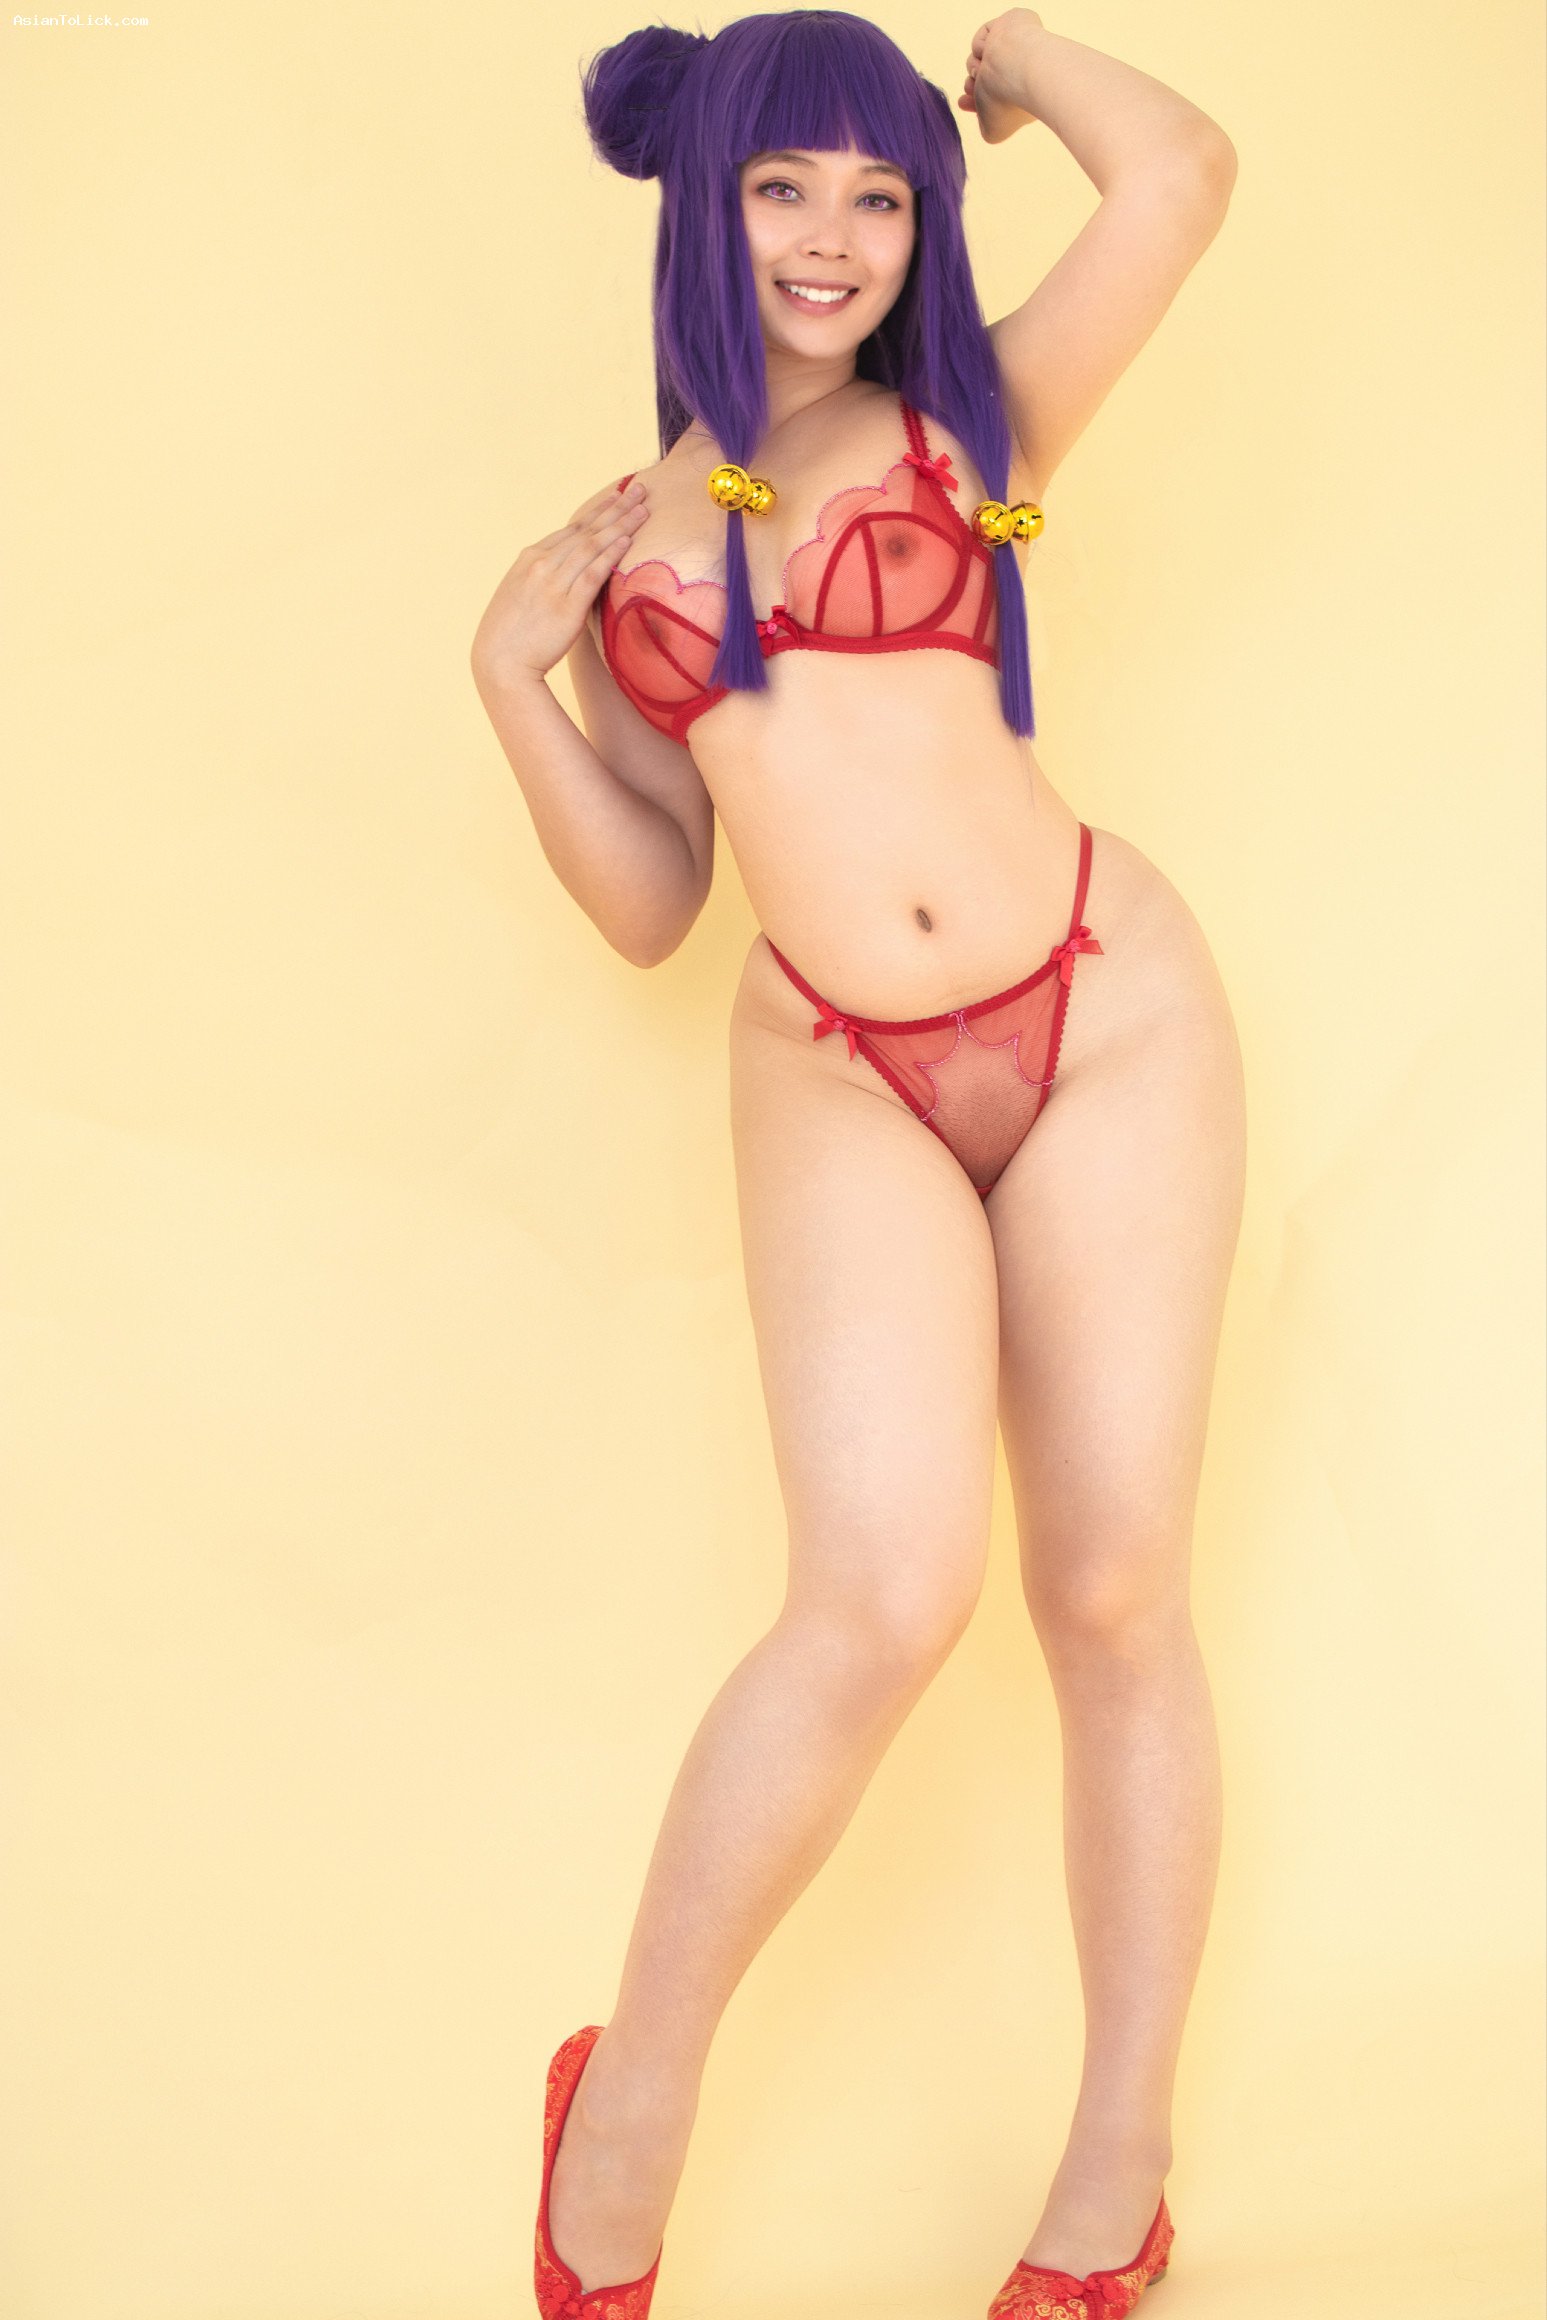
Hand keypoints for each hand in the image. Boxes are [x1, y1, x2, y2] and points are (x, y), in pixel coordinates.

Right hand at [470, 477, 649, 685]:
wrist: (499, 663)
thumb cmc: (510, 636)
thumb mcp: (520, 595)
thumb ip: (541, 579)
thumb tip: (564, 575)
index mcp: (529, 558)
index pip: (571, 529)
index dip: (598, 512)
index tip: (617, 497)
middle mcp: (542, 564)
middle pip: (586, 530)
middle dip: (616, 508)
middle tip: (639, 490)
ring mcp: (554, 583)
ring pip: (592, 546)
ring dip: (620, 525)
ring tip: (643, 509)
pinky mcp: (567, 606)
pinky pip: (593, 573)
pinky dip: (611, 554)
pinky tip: (629, 540)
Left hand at [957, 10, 1044, 143]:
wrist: (1019, 67)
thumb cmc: (1008, 102)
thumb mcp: (994, 131)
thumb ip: (986, 126)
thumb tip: (982, 108)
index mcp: (1024, 95)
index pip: (996, 98)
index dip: (976, 102)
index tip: (964, 103)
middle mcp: (1021, 71)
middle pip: (986, 79)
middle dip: (972, 86)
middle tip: (968, 92)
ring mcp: (1016, 47)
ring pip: (981, 59)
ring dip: (973, 68)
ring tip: (980, 74)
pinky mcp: (1011, 24)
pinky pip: (984, 37)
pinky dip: (980, 46)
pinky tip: (989, 51)